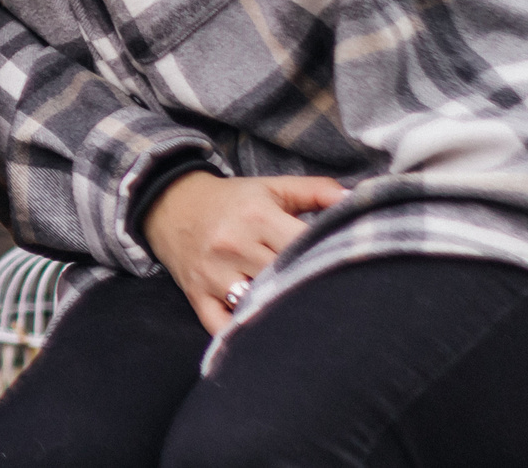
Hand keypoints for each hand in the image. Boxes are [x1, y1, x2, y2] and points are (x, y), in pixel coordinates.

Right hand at [144, 172, 345, 335]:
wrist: (169, 203)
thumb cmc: (231, 200)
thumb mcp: (271, 187)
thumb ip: (316, 191)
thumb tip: (358, 199)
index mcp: (258, 217)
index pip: (304, 246)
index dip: (330, 260)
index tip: (351, 272)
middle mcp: (234, 246)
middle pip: (285, 279)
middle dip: (310, 291)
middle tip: (339, 305)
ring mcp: (213, 274)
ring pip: (256, 306)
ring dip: (281, 315)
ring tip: (309, 325)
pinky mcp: (197, 296)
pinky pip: (221, 327)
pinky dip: (243, 337)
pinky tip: (267, 340)